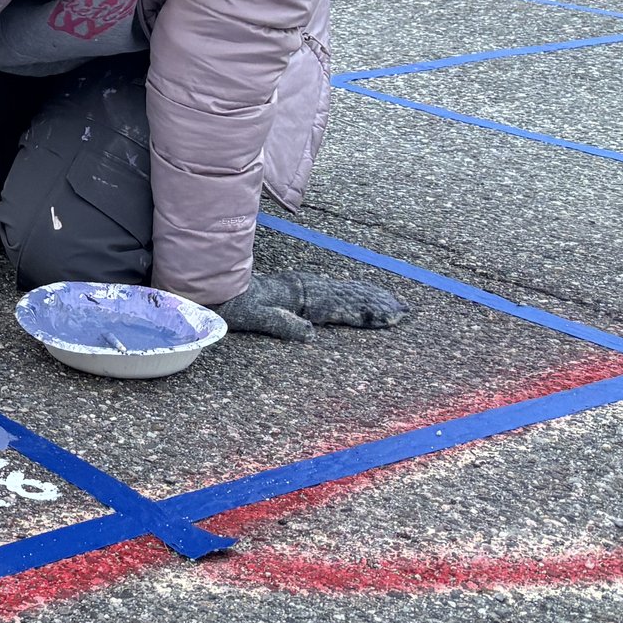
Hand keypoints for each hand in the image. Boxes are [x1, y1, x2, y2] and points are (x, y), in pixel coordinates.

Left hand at [215, 270, 411, 341]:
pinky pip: (333, 294)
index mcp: (302, 297)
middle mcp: (307, 290)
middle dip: (379, 302)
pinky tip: (361, 299)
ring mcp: (304, 290)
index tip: (391, 316)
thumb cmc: (234, 304)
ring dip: (370, 297)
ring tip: (394, 304)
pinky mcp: (299, 292)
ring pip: (345, 292)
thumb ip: (283, 323)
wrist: (216, 287)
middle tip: (406, 310)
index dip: (368, 310)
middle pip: (350, 295)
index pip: (343, 304)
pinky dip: (353, 296)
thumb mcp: (256, 316)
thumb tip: (312, 334)